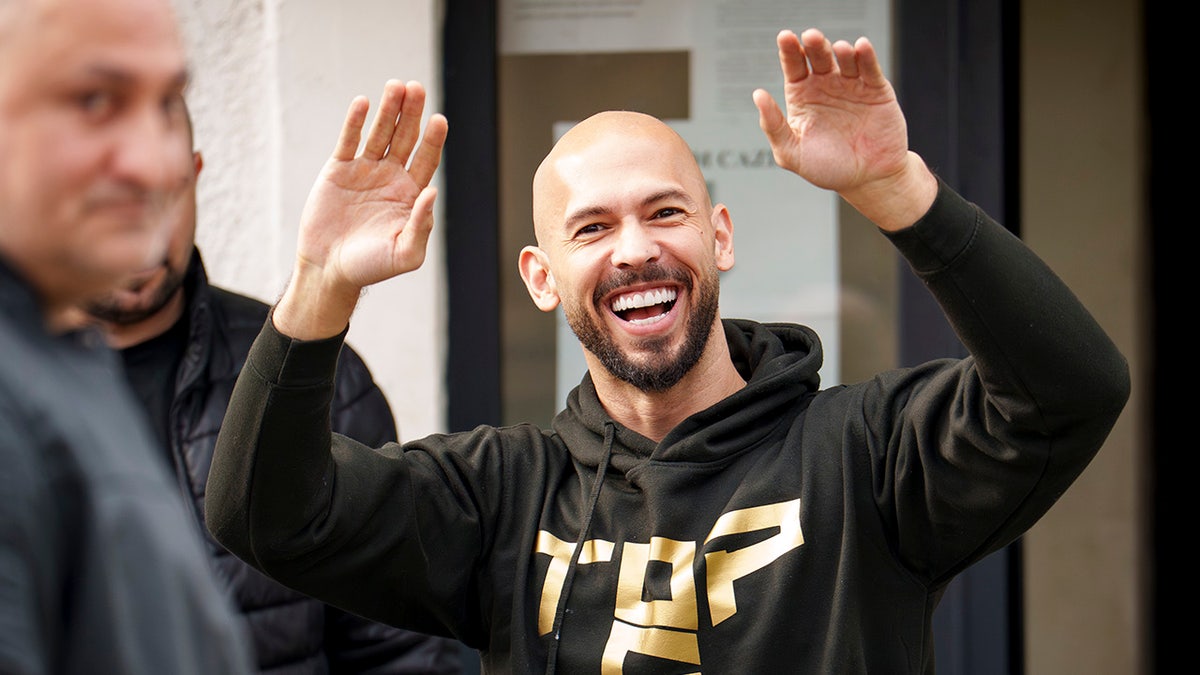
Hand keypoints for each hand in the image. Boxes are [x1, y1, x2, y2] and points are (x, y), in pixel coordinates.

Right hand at [276, 80, 447, 337]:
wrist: (330, 271)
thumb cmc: (371, 267)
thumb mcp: (405, 253)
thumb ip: (421, 225)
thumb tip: (432, 192)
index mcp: (410, 194)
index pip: (426, 159)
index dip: (433, 139)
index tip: (439, 120)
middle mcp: (391, 178)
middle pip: (405, 138)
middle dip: (412, 114)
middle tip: (417, 88)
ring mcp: (365, 171)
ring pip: (380, 133)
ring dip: (388, 110)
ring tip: (396, 86)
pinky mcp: (338, 170)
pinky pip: (349, 141)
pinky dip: (355, 122)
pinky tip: (363, 103)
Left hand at [753, 29, 934, 229]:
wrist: (867, 180)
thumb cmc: (826, 168)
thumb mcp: (791, 152)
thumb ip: (773, 126)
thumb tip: (757, 95)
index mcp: (802, 96)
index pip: (793, 66)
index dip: (789, 51)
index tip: (785, 37)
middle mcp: (826, 86)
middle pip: (818, 57)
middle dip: (814, 44)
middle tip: (811, 36)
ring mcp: (851, 86)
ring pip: (845, 59)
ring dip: (841, 50)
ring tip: (838, 49)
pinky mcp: (876, 90)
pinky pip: (870, 68)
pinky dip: (866, 56)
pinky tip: (860, 47)